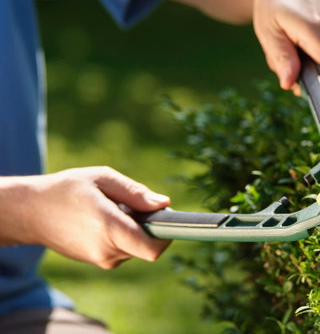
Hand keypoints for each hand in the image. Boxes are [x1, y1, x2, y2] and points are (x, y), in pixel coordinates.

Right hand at [0, 167, 170, 268]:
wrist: (30, 211)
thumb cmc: (67, 189)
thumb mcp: (103, 179)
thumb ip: (136, 193)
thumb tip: (164, 204)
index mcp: (110, 228)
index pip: (152, 248)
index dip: (167, 236)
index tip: (168, 219)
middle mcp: (107, 250)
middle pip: (147, 246)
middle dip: (150, 227)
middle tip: (134, 204)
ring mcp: (100, 259)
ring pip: (135, 247)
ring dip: (135, 230)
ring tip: (113, 210)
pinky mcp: (96, 261)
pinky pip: (122, 249)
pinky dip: (122, 235)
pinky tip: (104, 219)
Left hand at [253, 0, 319, 94]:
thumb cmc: (272, 5)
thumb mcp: (268, 32)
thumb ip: (281, 58)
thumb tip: (290, 84)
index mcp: (315, 28)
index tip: (304, 89)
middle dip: (311, 77)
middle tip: (287, 64)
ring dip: (311, 66)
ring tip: (291, 49)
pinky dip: (315, 58)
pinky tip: (300, 45)